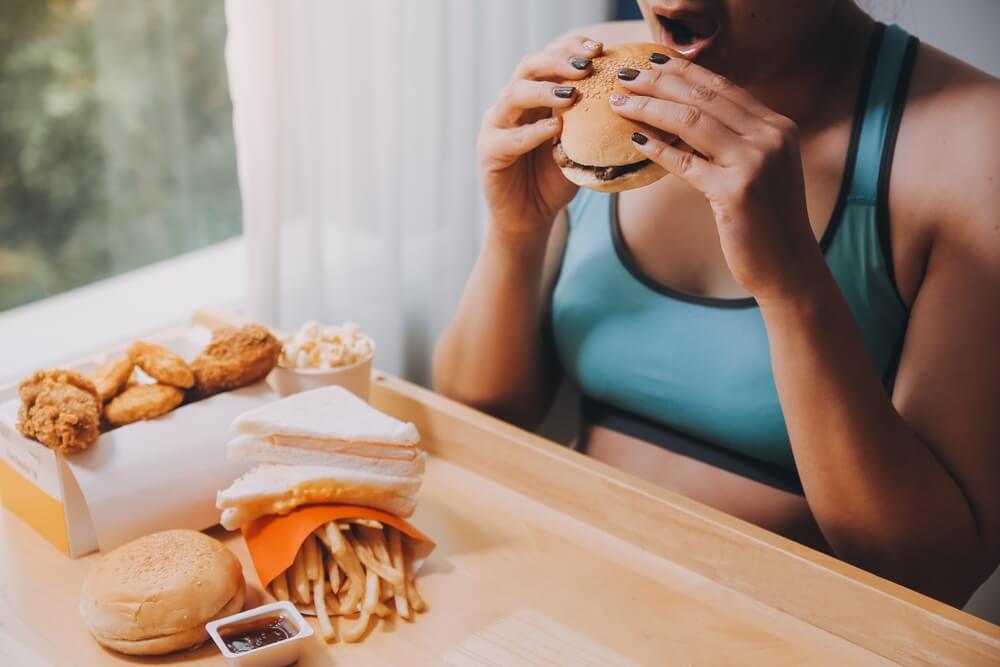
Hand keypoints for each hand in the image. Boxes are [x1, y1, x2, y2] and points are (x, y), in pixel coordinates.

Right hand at [477, 36, 602, 235]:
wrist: (529, 215)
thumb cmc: (555, 177)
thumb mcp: (578, 144)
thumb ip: (591, 121)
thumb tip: (633, 101)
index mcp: (532, 95)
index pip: (548, 58)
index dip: (570, 48)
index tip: (599, 49)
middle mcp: (511, 104)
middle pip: (528, 66)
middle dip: (558, 61)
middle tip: (586, 65)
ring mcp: (496, 126)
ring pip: (513, 95)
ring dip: (543, 90)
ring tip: (571, 94)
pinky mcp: (489, 152)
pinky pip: (508, 138)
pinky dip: (532, 132)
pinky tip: (554, 129)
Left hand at [611, 57, 825, 300]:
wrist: (789, 265)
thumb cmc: (767, 221)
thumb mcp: (761, 169)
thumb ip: (738, 140)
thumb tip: (692, 116)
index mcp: (778, 127)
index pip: (723, 88)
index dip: (685, 72)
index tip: (652, 63)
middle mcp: (770, 138)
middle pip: (705, 98)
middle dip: (660, 82)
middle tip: (626, 75)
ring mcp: (755, 163)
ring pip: (691, 122)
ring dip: (649, 108)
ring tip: (620, 103)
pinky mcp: (735, 192)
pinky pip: (685, 162)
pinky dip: (657, 149)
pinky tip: (634, 139)